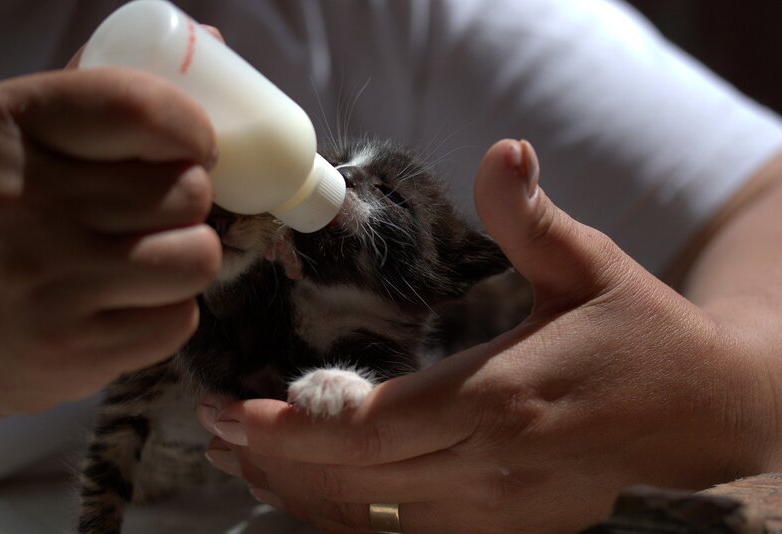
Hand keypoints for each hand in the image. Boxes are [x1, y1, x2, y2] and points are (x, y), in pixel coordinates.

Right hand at [0, 68, 220, 419]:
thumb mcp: (6, 140)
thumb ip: (95, 95)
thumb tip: (212, 44)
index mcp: (7, 129)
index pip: (141, 110)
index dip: (191, 129)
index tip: (195, 146)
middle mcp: (28, 204)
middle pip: (188, 192)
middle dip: (183, 203)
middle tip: (148, 214)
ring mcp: (52, 285)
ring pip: (197, 257)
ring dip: (182, 257)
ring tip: (139, 258)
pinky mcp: (74, 353)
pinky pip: (179, 320)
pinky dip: (163, 312)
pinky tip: (122, 304)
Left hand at [198, 140, 779, 532]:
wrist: (704, 415)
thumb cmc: (643, 334)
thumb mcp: (593, 266)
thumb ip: (531, 219)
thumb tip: (501, 152)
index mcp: (503, 398)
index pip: (373, 426)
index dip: (294, 424)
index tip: (230, 409)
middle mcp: (495, 466)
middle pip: (359, 479)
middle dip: (278, 456)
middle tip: (215, 427)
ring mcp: (502, 511)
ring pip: (378, 517)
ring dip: (304, 490)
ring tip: (247, 458)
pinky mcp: (511, 528)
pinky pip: (411, 533)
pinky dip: (352, 514)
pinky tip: (316, 491)